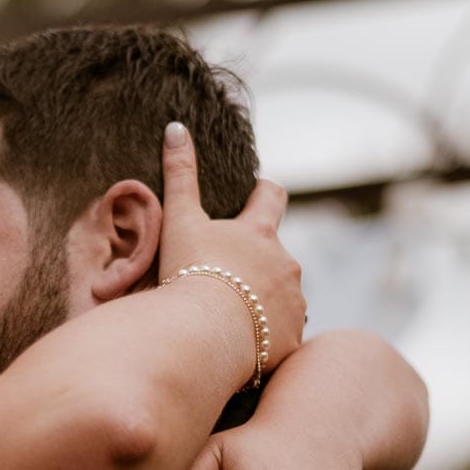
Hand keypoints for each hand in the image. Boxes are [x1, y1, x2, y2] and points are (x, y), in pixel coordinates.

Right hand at [157, 122, 303, 382]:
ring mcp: (293, 301)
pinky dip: (266, 335)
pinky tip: (240, 342)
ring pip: (283, 295)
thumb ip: (180, 174)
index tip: (255, 191)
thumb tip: (176, 127)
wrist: (204, 331)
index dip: (264, 191)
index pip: (273, 196)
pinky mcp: (291, 336)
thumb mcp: (181, 220)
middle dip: (260, 260)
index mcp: (260, 232)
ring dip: (264, 300)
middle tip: (229, 271)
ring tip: (231, 314)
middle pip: (278, 253)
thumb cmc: (191, 271)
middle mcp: (285, 262)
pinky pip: (282, 333)